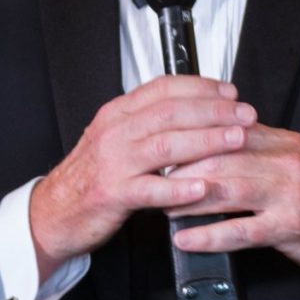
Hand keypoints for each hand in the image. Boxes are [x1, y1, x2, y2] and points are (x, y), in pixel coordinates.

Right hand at [28, 77, 255, 274]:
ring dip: (206, 141)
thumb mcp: (114, 139)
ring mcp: (113, 163)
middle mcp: (116, 133)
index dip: (201, 87)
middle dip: (215, 111)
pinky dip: (178, 188)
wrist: (54, 212)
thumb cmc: (91, 177)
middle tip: (245, 115)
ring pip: (165, 145)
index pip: (164, 88)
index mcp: (118, 114)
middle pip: (171, 112)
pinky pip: (150, 189)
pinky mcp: (112, 194)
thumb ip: (147, 123)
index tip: (230, 92)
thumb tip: (191, 109)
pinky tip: (202, 187)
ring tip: (236, 140)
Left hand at [163, 126, 299, 294]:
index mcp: (285, 142)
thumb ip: (259, 152)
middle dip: (184, 169)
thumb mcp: (294, 165)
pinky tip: (187, 238)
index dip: (194, 139)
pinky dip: (209, 235)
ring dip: (189, 200)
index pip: (230, 131)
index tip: (166, 147)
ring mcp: (290, 194)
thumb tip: (212, 145)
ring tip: (163, 207)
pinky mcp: (290, 225)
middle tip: (155, 178)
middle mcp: (287, 162)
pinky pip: (241, 230)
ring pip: (229, 189)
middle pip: (224, 158)